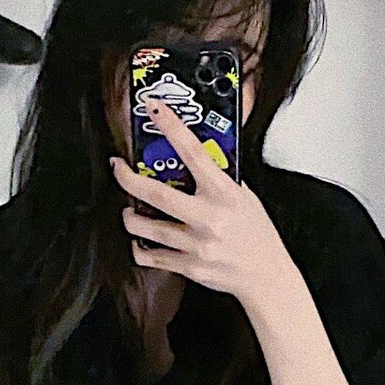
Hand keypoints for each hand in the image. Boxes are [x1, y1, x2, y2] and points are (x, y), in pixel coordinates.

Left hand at [112, 100, 297, 314]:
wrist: (266, 275)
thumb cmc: (256, 235)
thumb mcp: (245, 197)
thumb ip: (220, 179)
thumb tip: (197, 158)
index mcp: (224, 194)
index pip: (194, 152)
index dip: (171, 127)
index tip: (155, 109)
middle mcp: (208, 218)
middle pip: (157, 194)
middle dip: (129, 179)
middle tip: (118, 168)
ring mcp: (196, 244)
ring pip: (147, 228)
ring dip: (130, 217)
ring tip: (129, 210)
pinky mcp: (188, 266)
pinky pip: (151, 256)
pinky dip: (139, 247)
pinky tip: (141, 240)